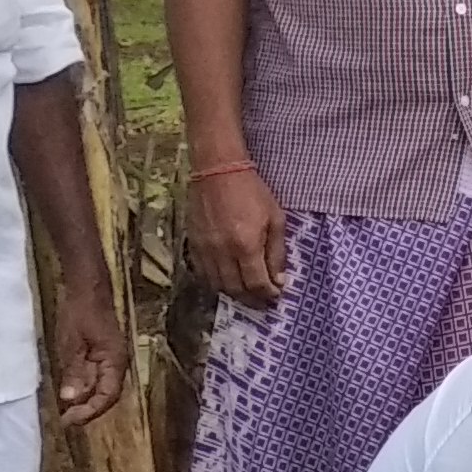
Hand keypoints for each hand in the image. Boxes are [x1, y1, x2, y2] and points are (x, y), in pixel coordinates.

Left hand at [51, 283, 127, 427]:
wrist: (88, 289)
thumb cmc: (81, 312)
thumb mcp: (71, 342)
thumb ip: (73, 371)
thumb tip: (70, 399)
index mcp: (114, 361)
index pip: (107, 396)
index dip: (89, 411)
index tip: (68, 420)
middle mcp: (117, 364)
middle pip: (106, 396)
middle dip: (87, 410)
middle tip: (64, 420)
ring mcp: (110, 361)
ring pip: (101, 390)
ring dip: (85, 402)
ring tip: (64, 412)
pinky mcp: (101, 357)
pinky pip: (95, 379)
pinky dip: (83, 390)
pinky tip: (69, 394)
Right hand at [186, 163, 288, 308]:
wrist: (217, 170)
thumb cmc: (252, 191)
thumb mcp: (275, 219)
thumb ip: (277, 252)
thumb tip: (279, 280)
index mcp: (246, 245)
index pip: (257, 284)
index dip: (268, 294)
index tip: (276, 295)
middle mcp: (222, 253)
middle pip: (236, 290)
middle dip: (252, 300)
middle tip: (263, 301)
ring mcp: (204, 250)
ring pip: (217, 286)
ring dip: (234, 294)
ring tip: (247, 293)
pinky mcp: (192, 244)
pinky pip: (202, 274)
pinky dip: (216, 283)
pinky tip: (227, 280)